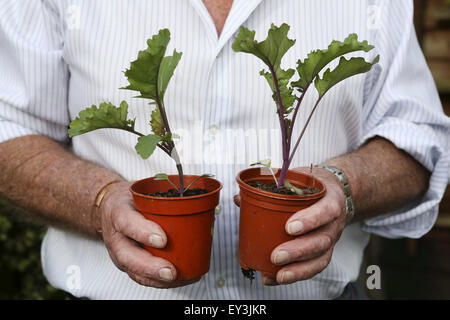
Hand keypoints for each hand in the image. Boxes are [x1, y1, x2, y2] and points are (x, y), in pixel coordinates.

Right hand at [100, 181, 199, 287]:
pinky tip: (180, 279)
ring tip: (178, 279)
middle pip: (128, 256)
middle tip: (170, 271)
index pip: (126, 222)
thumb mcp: (141, 190)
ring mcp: (120, 253)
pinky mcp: (128, 264)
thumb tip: (196, 201)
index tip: (162, 240)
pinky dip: (160, 282)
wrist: (111, 207)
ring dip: (157, 279)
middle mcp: (116, 236)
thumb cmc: (130, 199)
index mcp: (118, 212)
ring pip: (134, 271)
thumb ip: (162, 197)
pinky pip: (141, 277)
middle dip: (150, 267)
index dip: (143, 232)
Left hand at [234, 167, 346, 285]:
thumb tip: (240, 198)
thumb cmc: (313, 186)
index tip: (289, 227)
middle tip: (276, 256)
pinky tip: (275, 278)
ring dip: (298, 269)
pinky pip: (313, 267)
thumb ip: (271, 189)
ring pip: (320, 258)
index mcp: (330, 200)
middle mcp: (333, 223)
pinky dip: (294, 275)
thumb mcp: (299, 180)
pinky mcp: (324, 252)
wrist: (334, 192)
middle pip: (321, 240)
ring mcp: (330, 239)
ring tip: (278, 274)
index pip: (326, 211)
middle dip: (298, 251)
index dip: (310, 220)